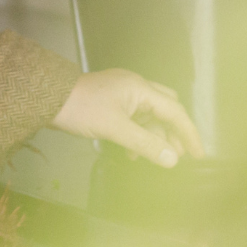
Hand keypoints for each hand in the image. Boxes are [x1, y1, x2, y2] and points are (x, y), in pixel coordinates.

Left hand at [49, 68, 205, 167]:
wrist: (48, 98)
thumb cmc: (82, 110)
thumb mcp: (116, 129)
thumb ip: (146, 144)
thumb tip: (173, 160)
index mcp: (141, 88)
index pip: (175, 110)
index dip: (188, 133)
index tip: (198, 155)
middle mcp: (136, 86)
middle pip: (167, 108)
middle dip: (174, 132)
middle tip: (178, 156)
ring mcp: (124, 92)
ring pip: (150, 114)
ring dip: (155, 135)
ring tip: (156, 158)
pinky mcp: (113, 100)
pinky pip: (135, 117)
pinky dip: (140, 133)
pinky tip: (133, 152)